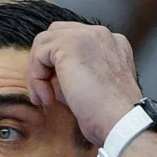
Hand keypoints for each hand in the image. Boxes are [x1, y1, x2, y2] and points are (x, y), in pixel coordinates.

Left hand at [26, 22, 142, 146]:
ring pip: (45, 42)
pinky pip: (39, 53)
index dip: (58, 65)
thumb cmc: (110, 118)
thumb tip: (49, 78)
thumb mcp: (92, 90)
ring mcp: (87, 36)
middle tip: (43, 93)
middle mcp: (101, 35)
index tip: (55, 92)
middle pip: (57, 35)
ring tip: (44, 98)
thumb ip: (73, 76)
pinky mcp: (70, 44)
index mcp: (111, 44)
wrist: (121, 122)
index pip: (74, 42)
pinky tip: (47, 98)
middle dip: (44, 64)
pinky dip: (36, 77)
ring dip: (37, 72)